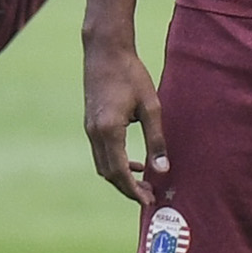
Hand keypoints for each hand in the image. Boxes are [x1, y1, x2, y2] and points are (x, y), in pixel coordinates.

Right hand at [83, 35, 167, 209]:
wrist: (105, 51)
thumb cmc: (131, 74)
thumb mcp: (150, 106)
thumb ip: (156, 140)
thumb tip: (161, 170)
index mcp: (109, 131)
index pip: (120, 172)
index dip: (134, 190)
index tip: (149, 201)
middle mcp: (94, 133)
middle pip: (108, 174)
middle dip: (128, 189)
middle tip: (149, 196)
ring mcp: (89, 128)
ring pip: (102, 165)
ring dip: (121, 177)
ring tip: (143, 182)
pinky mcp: (90, 123)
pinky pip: (100, 153)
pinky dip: (115, 163)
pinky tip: (134, 161)